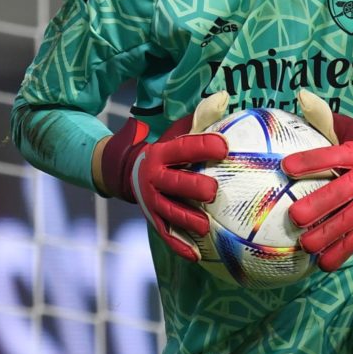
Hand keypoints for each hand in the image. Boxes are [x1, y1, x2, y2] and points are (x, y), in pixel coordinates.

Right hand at [99, 91, 229, 260]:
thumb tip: (223, 98)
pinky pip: (167, 235)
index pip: (184, 148)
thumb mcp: (177, 132)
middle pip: (175, 183)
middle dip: (193, 186)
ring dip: (187, 220)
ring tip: (206, 227)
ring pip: (170, 212)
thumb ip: (200, 119)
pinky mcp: (154, 220)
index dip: (203, 146)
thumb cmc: (168, 152)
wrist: (128, 172)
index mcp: (162, 153)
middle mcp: (155, 178)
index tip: (224, 147)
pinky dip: (180, 246)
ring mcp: (153, 201)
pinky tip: (196, 256)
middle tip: (213, 191)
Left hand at [282, 90, 352, 271]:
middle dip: (319, 206)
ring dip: (328, 235)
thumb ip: (324, 117)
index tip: (286, 166)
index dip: (310, 161)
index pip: (332, 157)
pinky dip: (341, 253)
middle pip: (342, 194)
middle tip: (294, 216)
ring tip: (305, 245)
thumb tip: (302, 96)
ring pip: (349, 221)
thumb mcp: (348, 129)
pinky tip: (323, 264)